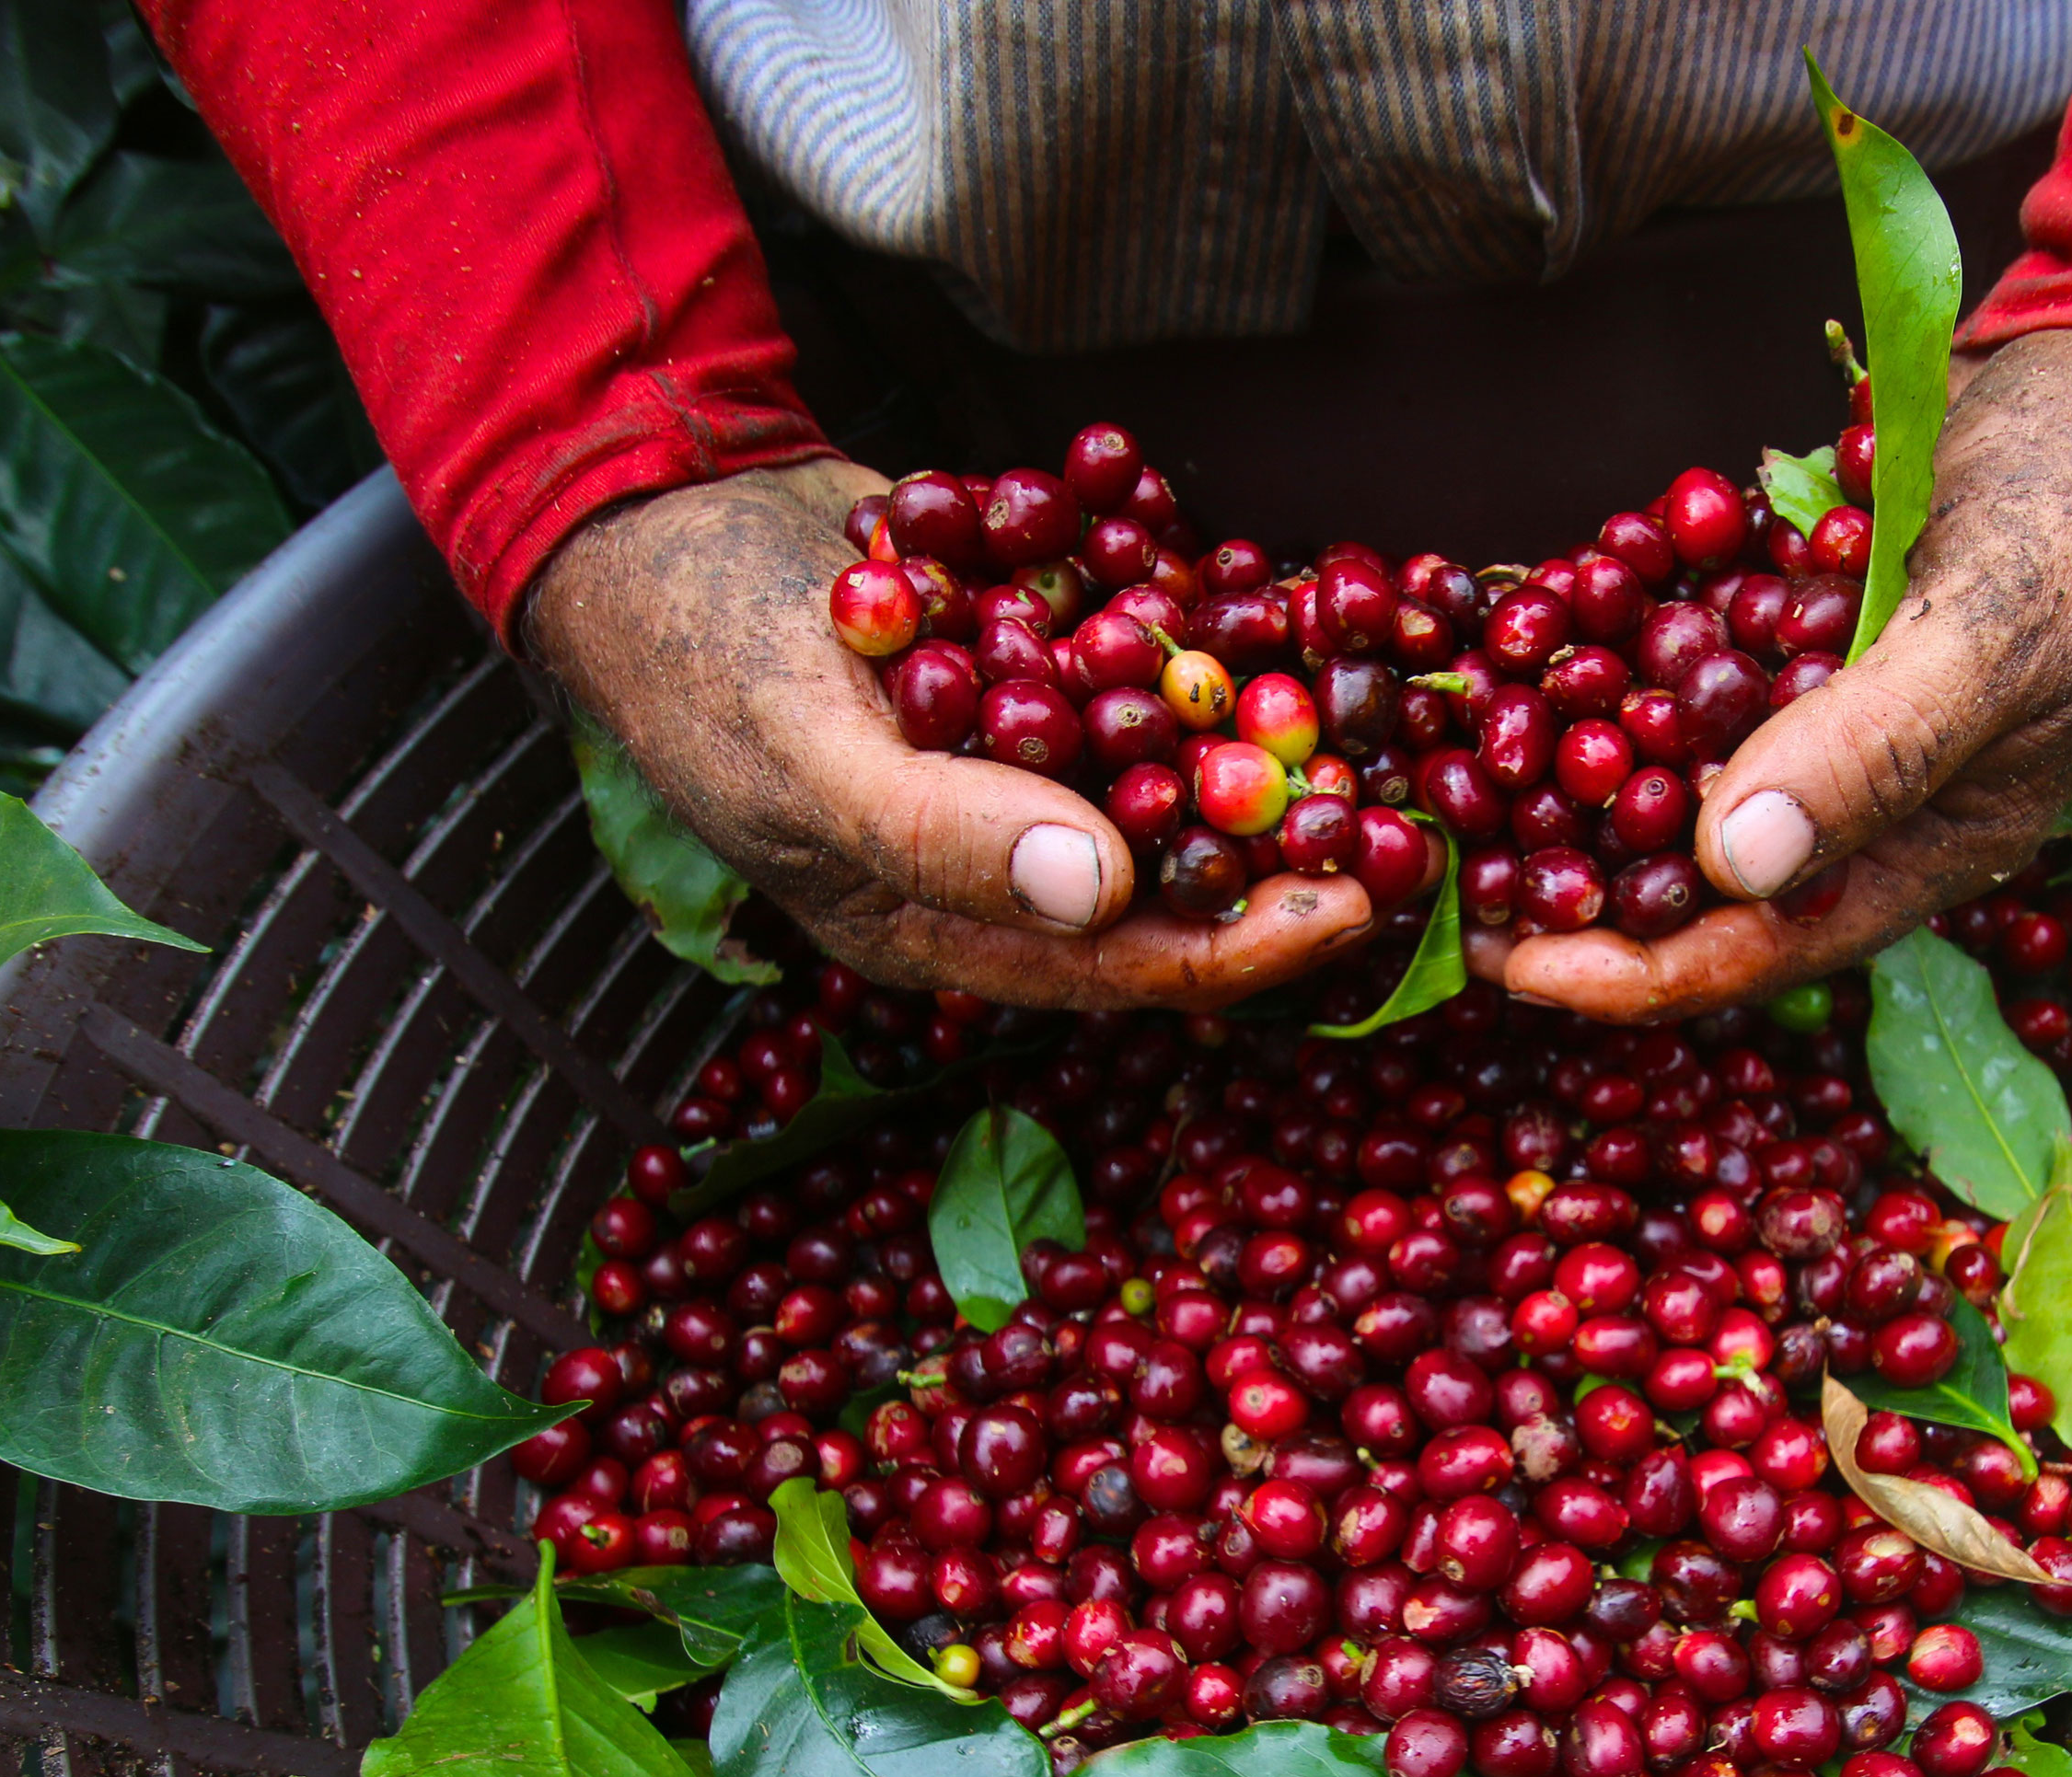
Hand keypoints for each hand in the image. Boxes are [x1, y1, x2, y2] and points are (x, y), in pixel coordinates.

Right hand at [520, 458, 1372, 1005]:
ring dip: (1279, 756)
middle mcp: (1008, 862)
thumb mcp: (810, 754)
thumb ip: (946, 832)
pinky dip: (1219, 649)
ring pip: (1184, 783)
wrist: (656, 514)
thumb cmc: (701, 656)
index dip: (1248, 945)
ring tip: (1387, 731)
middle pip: (1184, 888)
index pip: (1127, 968)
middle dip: (1294, 860)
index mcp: (949, 925)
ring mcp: (1030, 764)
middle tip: (1415, 823)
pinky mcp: (1040, 672)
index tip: (1356, 907)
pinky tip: (1301, 617)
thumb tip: (1102, 890)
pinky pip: (1151, 677)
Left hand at [1504, 330, 2071, 1020]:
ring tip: (1464, 781)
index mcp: (1923, 845)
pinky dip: (1621, 660)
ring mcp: (1827, 704)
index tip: (1516, 968)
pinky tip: (1535, 643)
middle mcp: (1864, 794)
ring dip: (1581, 777)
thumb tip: (1733, 859)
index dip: (1635, 971)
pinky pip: (1694, 666)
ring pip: (1682, 772)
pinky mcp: (1801, 622)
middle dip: (1583, 883)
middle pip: (1700, 877)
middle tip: (1455, 880)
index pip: (1760, 945)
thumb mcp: (1990, 640)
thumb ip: (1870, 750)